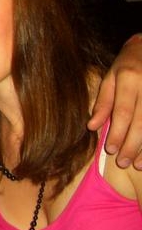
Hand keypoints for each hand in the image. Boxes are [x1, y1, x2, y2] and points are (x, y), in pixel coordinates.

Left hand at [88, 34, 141, 168]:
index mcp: (130, 78)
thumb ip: (102, 102)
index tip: (111, 150)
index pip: (123, 111)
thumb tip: (92, 126)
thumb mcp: (110, 77)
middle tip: (123, 162)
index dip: (118, 132)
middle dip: (132, 144)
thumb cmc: (128, 65)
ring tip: (138, 164)